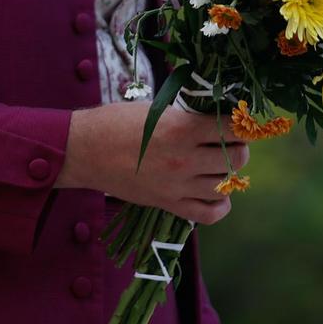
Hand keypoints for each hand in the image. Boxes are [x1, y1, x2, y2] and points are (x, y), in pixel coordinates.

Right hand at [57, 103, 250, 224]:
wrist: (85, 151)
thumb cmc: (116, 122)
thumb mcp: (154, 109)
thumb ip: (186, 117)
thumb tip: (215, 117)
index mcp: (182, 128)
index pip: (230, 127)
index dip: (238, 123)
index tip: (235, 121)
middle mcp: (185, 159)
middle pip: (236, 158)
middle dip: (238, 147)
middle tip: (228, 141)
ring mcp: (178, 185)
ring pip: (226, 186)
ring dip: (228, 174)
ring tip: (219, 164)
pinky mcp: (169, 204)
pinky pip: (210, 214)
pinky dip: (220, 206)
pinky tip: (216, 193)